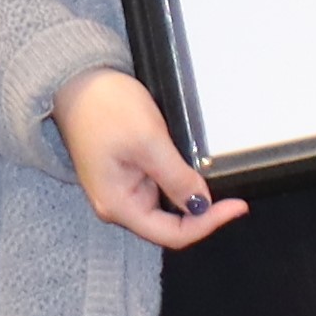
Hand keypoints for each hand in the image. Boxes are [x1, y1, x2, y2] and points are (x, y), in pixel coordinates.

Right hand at [53, 68, 245, 248]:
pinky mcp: (126, 173)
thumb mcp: (149, 142)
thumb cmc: (105, 108)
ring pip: (166, 207)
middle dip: (202, 215)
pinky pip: (159, 187)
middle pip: (169, 225)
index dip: (207, 224)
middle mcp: (117, 203)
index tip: (238, 206)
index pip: (171, 234)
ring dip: (192, 200)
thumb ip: (176, 178)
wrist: (77, 80)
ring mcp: (121, 188)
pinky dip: (181, 184)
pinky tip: (197, 173)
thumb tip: (201, 205)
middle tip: (235, 199)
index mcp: (118, 204)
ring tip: (220, 184)